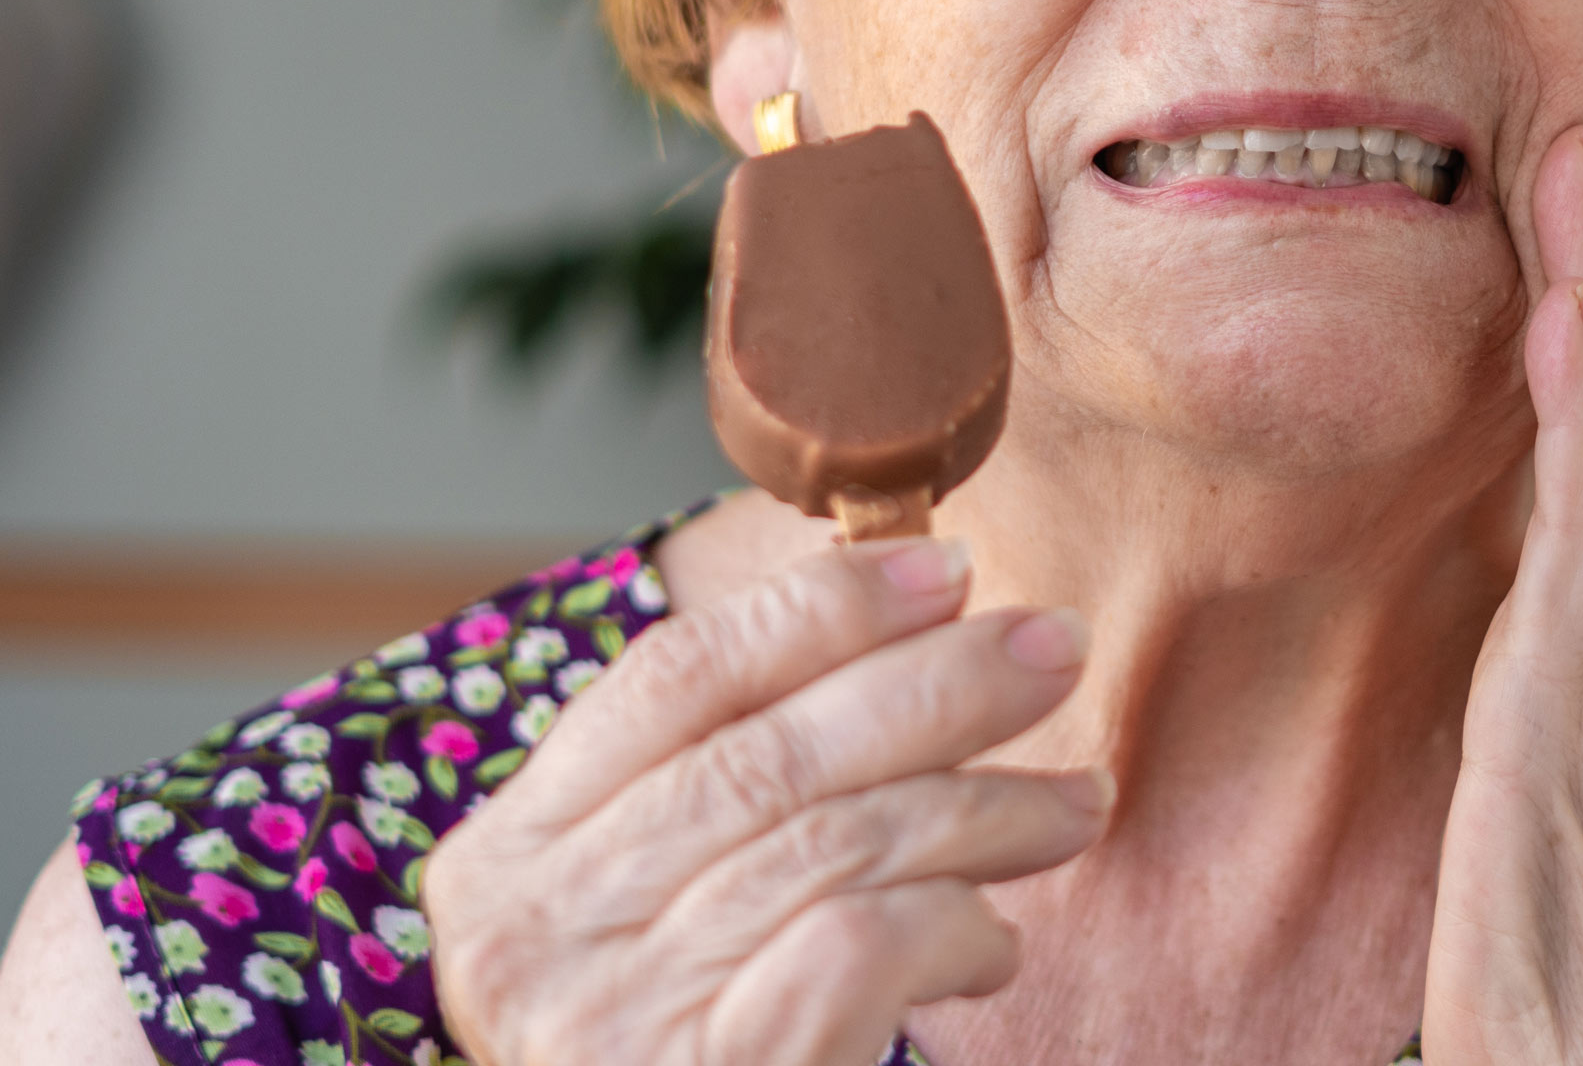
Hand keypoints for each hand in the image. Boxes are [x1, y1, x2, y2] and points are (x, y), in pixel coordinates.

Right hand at [425, 540, 1109, 1065]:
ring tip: (1075, 804)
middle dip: (936, 681)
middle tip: (1056, 645)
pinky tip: (994, 946)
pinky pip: (859, 944)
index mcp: (505, 862)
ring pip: (835, 841)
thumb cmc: (703, 1054)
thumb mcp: (668, 914)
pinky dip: (953, 925)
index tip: (946, 566)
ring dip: (984, 806)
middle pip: (769, 751)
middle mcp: (529, 942)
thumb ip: (740, 782)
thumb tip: (919, 616)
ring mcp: (602, 1026)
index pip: (670, 676)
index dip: (820, 606)